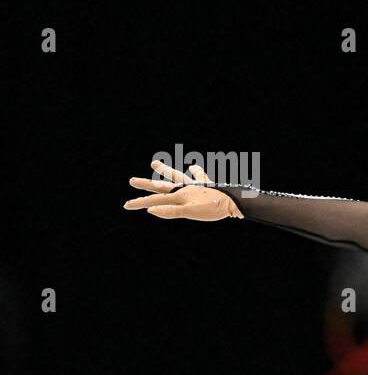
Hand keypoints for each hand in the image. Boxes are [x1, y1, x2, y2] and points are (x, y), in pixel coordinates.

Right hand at [124, 160, 244, 220]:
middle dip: (146, 184)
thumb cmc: (212, 208)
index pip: (155, 200)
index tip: (126, 205)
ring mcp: (195, 185)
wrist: (234, 201)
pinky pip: (199, 177)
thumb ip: (170, 211)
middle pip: (161, 185)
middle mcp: (184, 188)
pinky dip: (195, 172)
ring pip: (176, 176)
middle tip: (132, 180)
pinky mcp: (206, 185)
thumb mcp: (189, 212)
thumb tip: (150, 210)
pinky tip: (193, 167)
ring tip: (154, 162)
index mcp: (179, 195)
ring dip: (165, 170)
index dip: (140, 203)